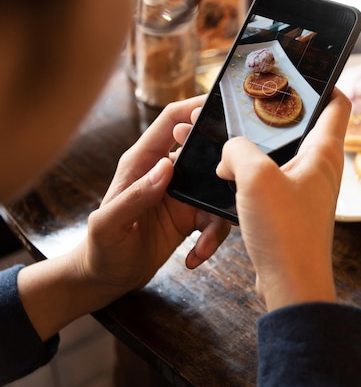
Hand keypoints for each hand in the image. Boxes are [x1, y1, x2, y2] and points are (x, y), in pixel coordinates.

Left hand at [82, 95, 230, 293]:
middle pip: (204, 151)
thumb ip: (135, 195)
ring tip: (203, 247)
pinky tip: (195, 257)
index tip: (221, 109)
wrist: (108, 278)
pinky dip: (212, 240)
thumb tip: (166, 166)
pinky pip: (215, 218)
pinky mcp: (191, 216)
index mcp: (142, 162)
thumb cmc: (101, 249)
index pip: (171, 121)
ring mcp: (181, 194)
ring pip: (216, 189)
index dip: (194, 108)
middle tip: (233, 186)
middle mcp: (165, 173)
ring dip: (218, 219)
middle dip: (223, 166)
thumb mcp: (110, 225)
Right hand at [215, 89, 350, 310]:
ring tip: (231, 143)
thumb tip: (230, 152)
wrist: (292, 284)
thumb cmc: (284, 230)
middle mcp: (321, 168)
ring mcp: (307, 190)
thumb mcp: (254, 177)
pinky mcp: (292, 210)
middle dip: (276, 116)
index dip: (324, 83)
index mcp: (324, 152)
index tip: (298, 74)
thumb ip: (238, 150)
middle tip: (247, 107)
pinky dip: (254, 175)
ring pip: (284, 156)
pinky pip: (273, 181)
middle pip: (305, 127)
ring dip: (259, 149)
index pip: (338, 104)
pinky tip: (230, 177)